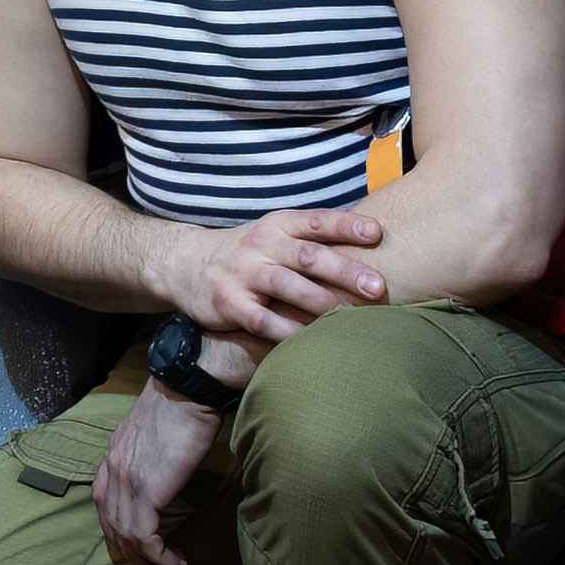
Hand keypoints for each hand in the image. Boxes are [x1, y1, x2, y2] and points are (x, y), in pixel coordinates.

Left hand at [92, 382, 224, 564]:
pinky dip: (159, 556)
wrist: (187, 388)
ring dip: (145, 561)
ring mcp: (126, 480)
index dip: (114, 527)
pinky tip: (175, 563)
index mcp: (113, 454)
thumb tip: (163, 467)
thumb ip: (149, 452)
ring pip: (126, 534)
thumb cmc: (180, 403)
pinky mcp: (146, 491)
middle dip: (127, 552)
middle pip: (111, 522)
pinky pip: (145, 536)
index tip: (131, 544)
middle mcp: (112, 468)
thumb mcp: (154, 431)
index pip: (103, 500)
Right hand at [164, 203, 386, 344]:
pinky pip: (263, 320)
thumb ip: (313, 237)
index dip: (348, 226)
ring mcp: (244, 273)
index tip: (378, 233)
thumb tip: (374, 237)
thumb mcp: (274, 233)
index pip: (317, 221)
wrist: (186, 264)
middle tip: (377, 287)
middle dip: (345, 271)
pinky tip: (311, 342)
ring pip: (287, 286)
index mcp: (278, 224)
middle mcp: (262, 245)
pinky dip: (288, 331)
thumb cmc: (249, 252)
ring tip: (350, 317)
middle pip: (309, 256)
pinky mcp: (230, 304)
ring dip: (321, 302)